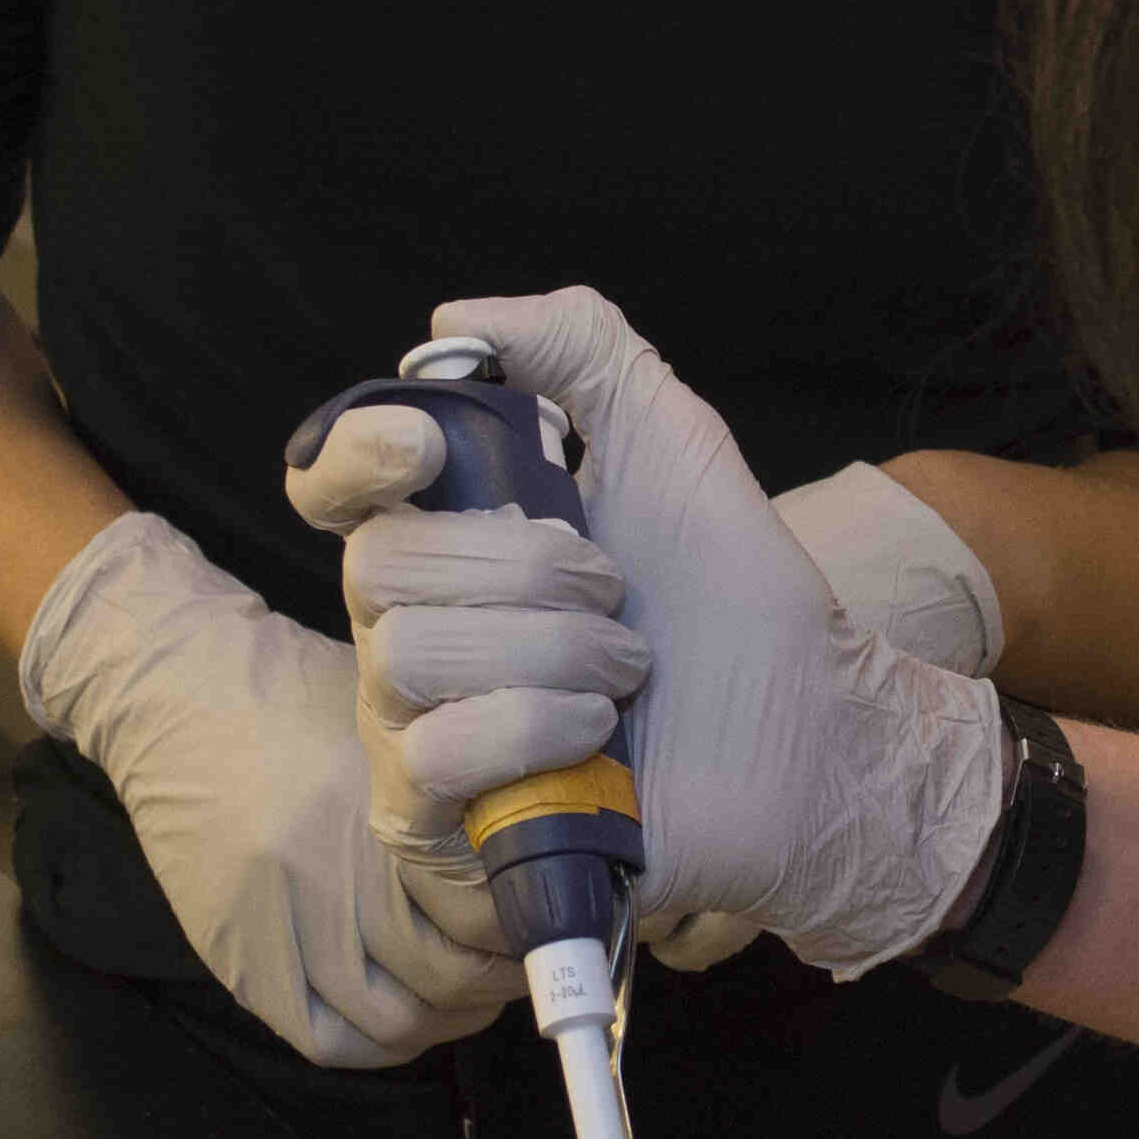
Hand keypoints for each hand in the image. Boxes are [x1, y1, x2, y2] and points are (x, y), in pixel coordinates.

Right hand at [14, 510, 522, 1067]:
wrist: (173, 692)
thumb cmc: (296, 695)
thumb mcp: (394, 722)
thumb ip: (459, 787)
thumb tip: (542, 844)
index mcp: (389, 809)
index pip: (493, 909)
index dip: (534, 924)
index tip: (550, 913)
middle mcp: (339, 874)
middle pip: (454, 972)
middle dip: (502, 974)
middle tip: (521, 955)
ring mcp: (286, 924)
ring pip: (400, 1019)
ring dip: (448, 1014)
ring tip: (467, 984)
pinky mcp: (241, 958)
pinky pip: (329, 1038)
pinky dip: (381, 1040)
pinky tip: (407, 1008)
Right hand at [283, 290, 1005, 978]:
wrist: (805, 733)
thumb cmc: (732, 596)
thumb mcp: (670, 438)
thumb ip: (580, 347)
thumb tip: (455, 317)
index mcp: (450, 537)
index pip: (334, 485)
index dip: (355, 457)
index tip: (424, 445)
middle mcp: (413, 628)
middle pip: (380, 565)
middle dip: (522, 565)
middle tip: (613, 588)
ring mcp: (417, 729)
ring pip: (408, 655)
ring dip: (552, 650)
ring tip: (626, 671)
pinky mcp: (443, 821)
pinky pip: (435, 752)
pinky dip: (538, 729)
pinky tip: (599, 741)